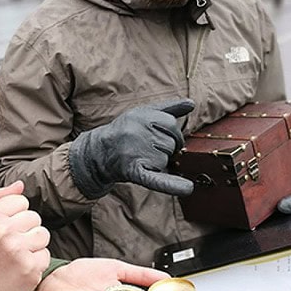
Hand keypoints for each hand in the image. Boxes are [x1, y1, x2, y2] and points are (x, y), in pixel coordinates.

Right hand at [0, 181, 50, 290]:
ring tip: (18, 255)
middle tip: (11, 246)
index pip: (21, 201)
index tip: (5, 230)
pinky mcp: (30, 267)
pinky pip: (46, 254)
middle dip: (26, 230)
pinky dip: (37, 262)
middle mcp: (4, 230)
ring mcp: (18, 249)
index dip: (16, 216)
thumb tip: (19, 184)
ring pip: (43, 234)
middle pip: (34, 217)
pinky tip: (22, 267)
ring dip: (35, 246)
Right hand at [68, 98, 195, 198]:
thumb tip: (191, 103)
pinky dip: (173, 185)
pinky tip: (187, 188)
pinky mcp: (134, 171)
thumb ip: (168, 107)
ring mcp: (135, 152)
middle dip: (165, 148)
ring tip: (141, 157)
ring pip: (165, 159)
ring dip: (159, 162)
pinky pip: (158, 178)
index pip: (172, 125)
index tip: (161, 137)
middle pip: (171, 143)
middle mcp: (137, 132)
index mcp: (141, 116)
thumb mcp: (142, 113)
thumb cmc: (125, 131)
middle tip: (147, 148)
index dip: (171, 133)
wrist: (99, 152)